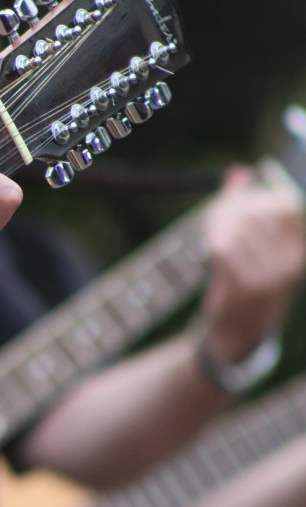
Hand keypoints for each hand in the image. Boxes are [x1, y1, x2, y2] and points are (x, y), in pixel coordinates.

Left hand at [200, 161, 304, 362]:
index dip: (258, 194)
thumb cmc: (245, 283)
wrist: (239, 334)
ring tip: (212, 231)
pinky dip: (212, 241)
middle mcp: (291, 261)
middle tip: (216, 213)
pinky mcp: (246, 286)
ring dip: (217, 224)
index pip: (287, 203)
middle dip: (232, 206)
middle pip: (259, 211)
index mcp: (299, 249)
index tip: (238, 199)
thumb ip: (246, 209)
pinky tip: (209, 247)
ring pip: (238, 228)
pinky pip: (224, 248)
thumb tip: (236, 173)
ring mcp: (271, 275)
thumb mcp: (255, 247)